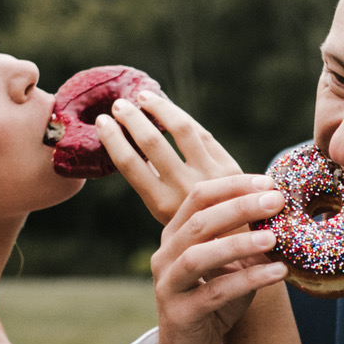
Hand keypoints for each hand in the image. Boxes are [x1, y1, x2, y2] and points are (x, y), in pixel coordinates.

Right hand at [96, 91, 241, 224]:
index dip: (113, 139)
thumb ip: (155, 184)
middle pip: (152, 141)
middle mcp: (185, 188)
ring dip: (159, 107)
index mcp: (162, 205)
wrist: (242, 246)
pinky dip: (184, 118)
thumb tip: (133, 145)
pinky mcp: (230, 166)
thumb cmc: (198, 230)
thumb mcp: (168, 216)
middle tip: (119, 104)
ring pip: (181, 128)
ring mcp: (210, 174)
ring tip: (143, 97)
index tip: (101, 122)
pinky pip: (202, 134)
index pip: (130, 164)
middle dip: (131, 118)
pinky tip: (170, 109)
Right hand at [144, 175, 287, 343]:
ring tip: (275, 238)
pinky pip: (215, 292)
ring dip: (239, 244)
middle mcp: (166, 254)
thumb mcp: (230, 264)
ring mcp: (169, 284)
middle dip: (239, 207)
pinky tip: (277, 272)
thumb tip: (285, 214)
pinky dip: (248, 280)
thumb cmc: (213, 299)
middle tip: (276, 201)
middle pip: (199, 221)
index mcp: (176, 234)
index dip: (233, 186)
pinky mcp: (181, 313)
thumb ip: (247, 240)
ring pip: (199, 257)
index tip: (269, 183)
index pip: (199, 197)